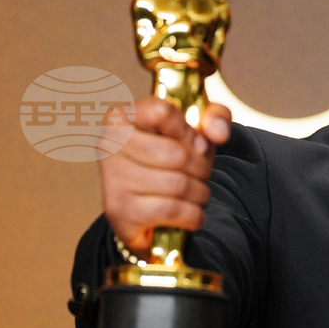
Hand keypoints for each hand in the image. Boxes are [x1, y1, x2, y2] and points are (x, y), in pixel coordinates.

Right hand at [99, 96, 231, 256]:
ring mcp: (112, 179)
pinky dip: (192, 215)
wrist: (150, 209)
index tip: (191, 142)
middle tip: (198, 173)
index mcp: (123, 116)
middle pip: (178, 154)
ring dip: (199, 193)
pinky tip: (188, 213)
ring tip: (193, 193)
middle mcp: (110, 144)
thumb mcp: (198, 130)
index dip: (187, 130)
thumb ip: (216, 117)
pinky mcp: (119, 211)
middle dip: (201, 168)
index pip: (162, 112)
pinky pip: (173, 210)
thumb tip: (218, 133)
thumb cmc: (173, 159)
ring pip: (178, 184)